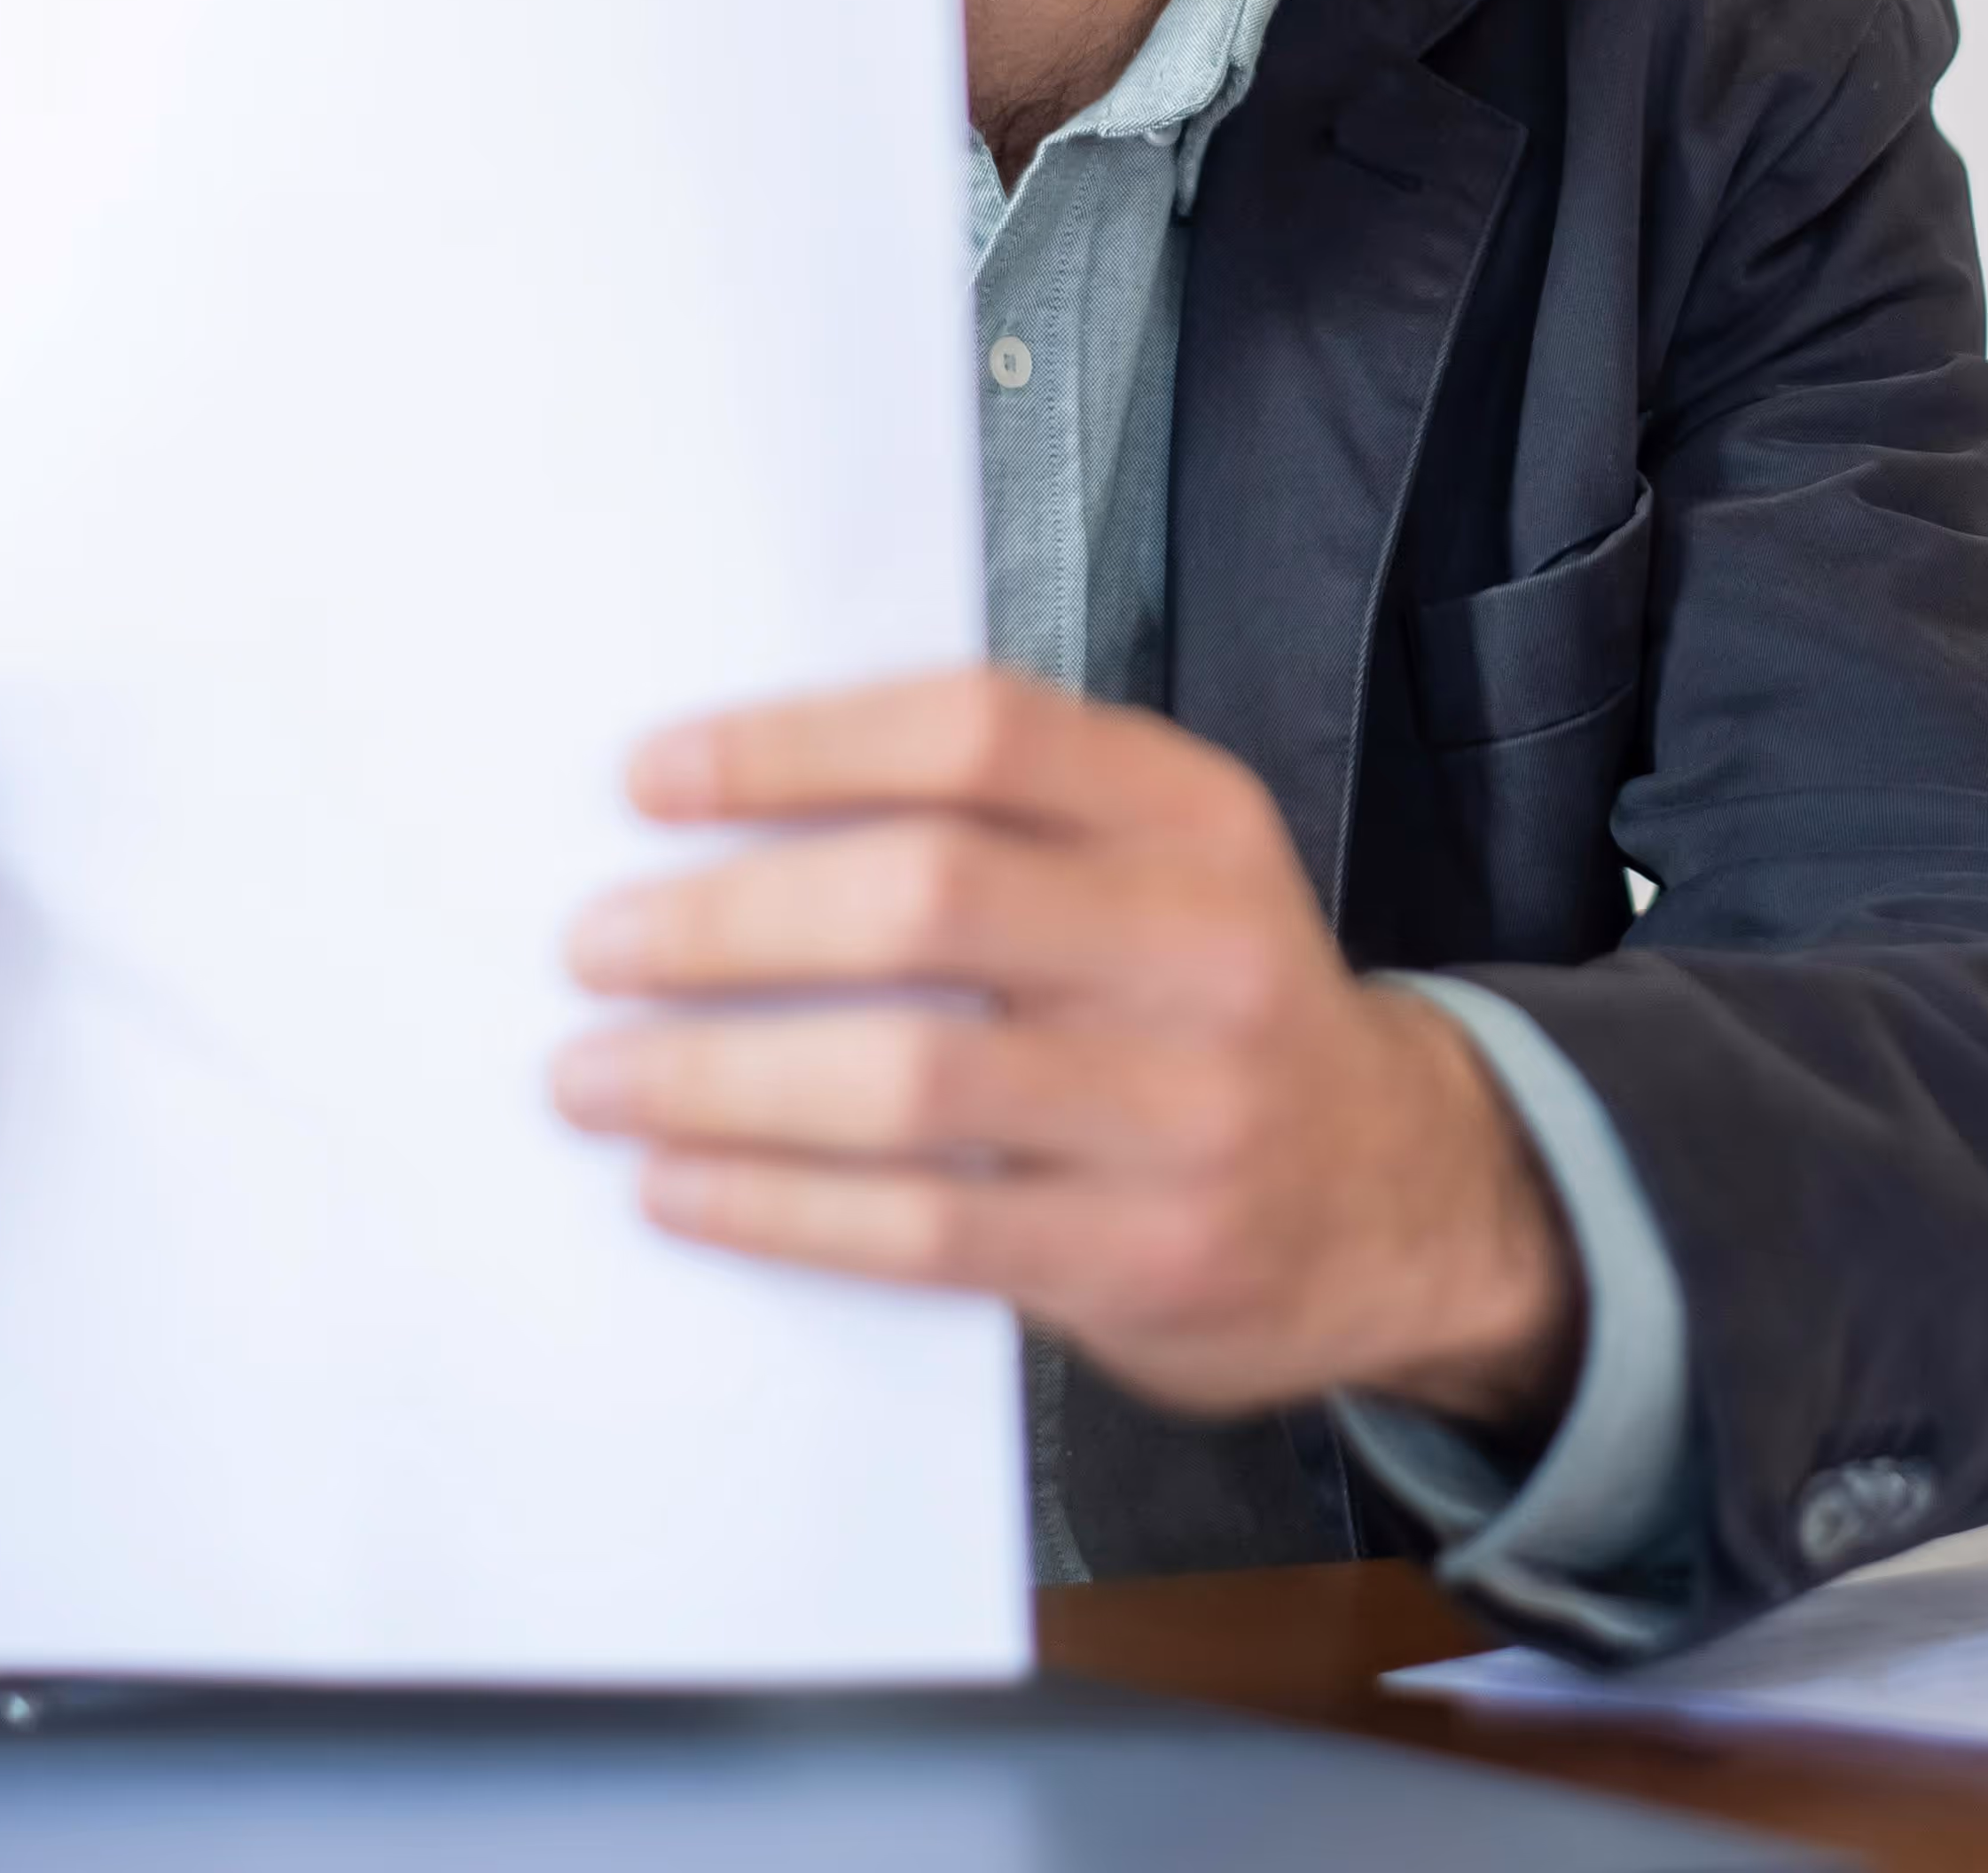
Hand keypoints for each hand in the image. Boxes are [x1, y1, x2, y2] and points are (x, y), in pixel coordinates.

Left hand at [549, 669, 1576, 1427]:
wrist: (1395, 1202)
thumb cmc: (1200, 1012)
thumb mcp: (1157, 871)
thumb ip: (993, 826)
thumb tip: (716, 814)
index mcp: (1190, 813)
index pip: (977, 732)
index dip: (798, 746)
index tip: (650, 779)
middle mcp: (1205, 943)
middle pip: (929, 898)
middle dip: (727, 921)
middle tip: (593, 946)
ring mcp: (1190, 1109)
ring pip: (913, 1078)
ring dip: (716, 1079)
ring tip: (592, 1079)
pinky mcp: (1151, 1255)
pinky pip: (927, 1231)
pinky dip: (777, 1207)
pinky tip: (678, 1189)